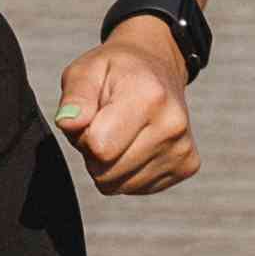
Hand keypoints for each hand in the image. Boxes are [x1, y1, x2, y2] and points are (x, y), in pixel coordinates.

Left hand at [53, 24, 198, 196]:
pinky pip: (136, 188)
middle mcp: (172, 125)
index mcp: (148, 96)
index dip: (84, 136)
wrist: (156, 68)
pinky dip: (127, 171)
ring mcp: (183, 149)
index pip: (99, 147)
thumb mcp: (86, 70)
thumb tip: (68, 123)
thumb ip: (74, 97)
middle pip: (107, 172)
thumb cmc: (115, 71)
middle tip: (104, 123)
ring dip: (109, 164)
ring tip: (120, 132)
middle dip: (94, 153)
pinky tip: (135, 142)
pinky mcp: (186, 166)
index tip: (92, 116)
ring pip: (120, 185)